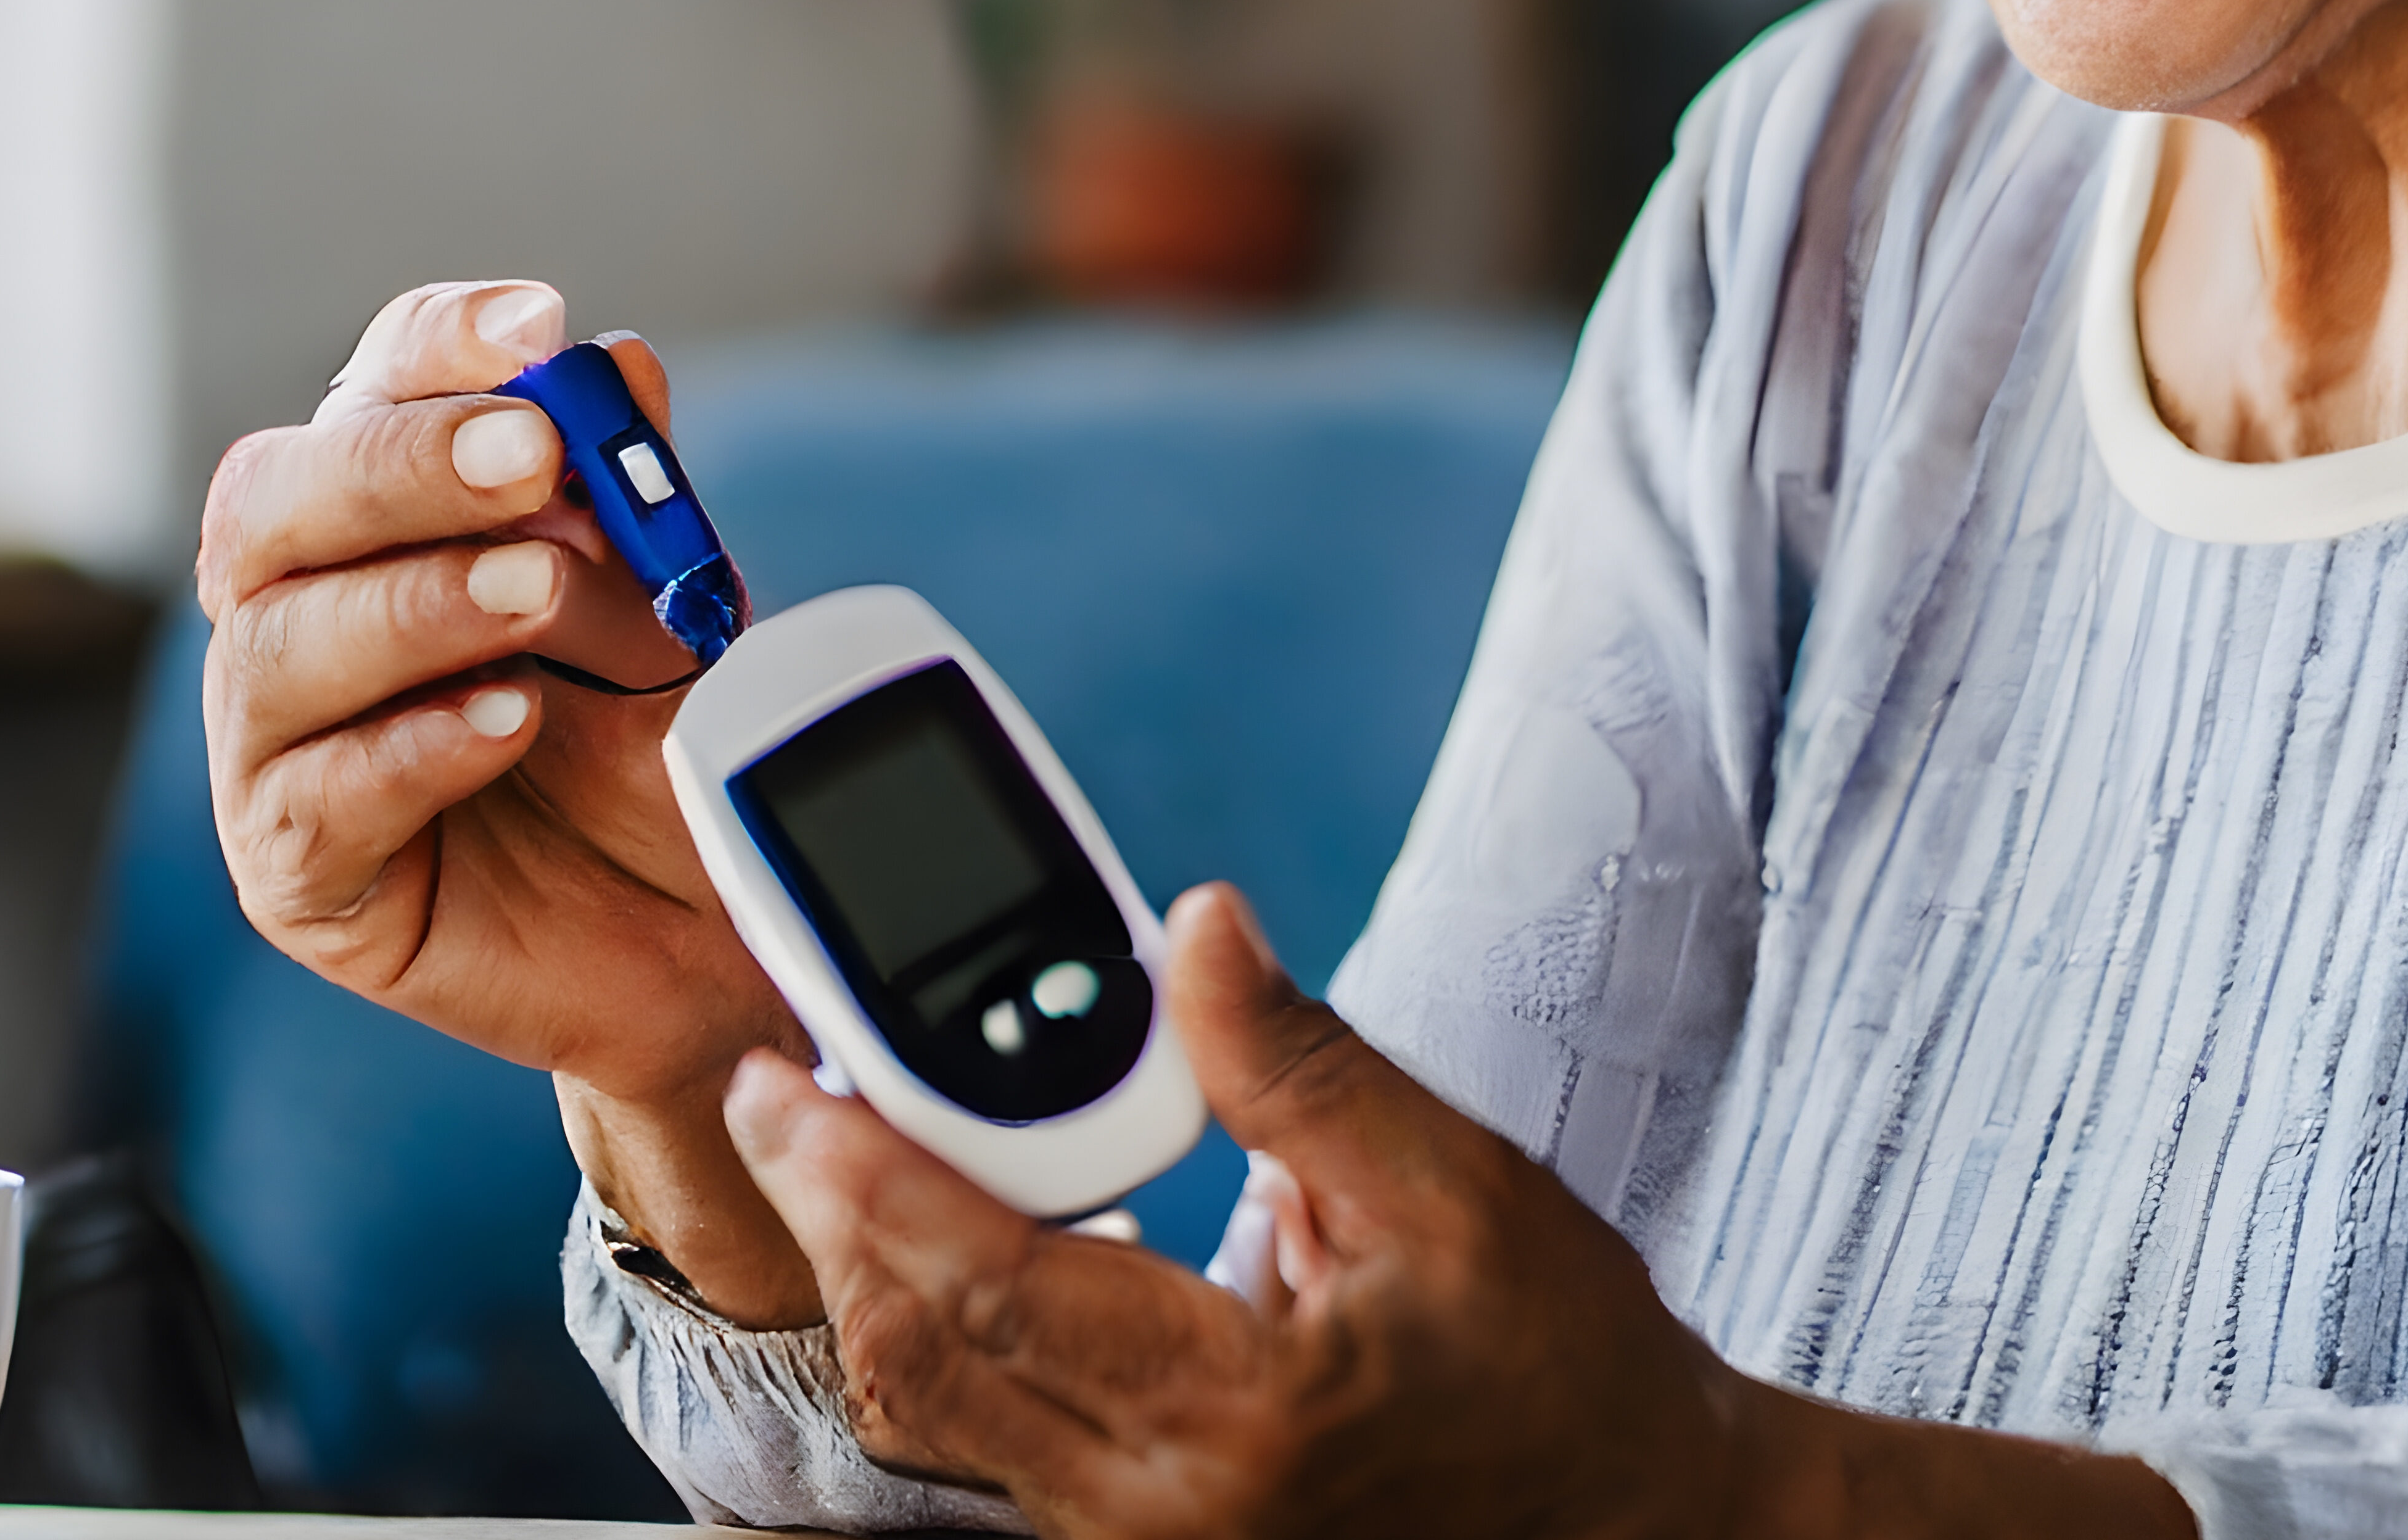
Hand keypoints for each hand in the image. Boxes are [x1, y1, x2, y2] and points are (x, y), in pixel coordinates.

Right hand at [196, 279, 810, 1303]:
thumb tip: (620, 365)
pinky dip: (413, 746)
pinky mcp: (297, 873)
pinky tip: (509, 720)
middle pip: (278, 499)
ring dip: (414, 604)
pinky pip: (315, 797)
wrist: (703, 936)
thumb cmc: (660, 746)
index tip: (540, 323)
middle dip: (405, 463)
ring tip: (535, 594)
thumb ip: (635, 500)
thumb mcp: (672, 606)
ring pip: (278, 645)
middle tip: (531, 450)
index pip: (373, 389)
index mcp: (381, 514)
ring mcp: (277, 744)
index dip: (442, 346)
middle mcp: (298, 607)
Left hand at [729, 886, 2191, 1539]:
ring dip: (871, 1278)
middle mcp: (1159, 1504)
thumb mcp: (1456, 1186)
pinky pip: (988, 1441)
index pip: (993, 1286)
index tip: (789, 1083)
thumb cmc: (1557, 1359)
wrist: (1625, 1513)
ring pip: (934, 1413)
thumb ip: (1302, 1064)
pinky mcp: (1139, 1536)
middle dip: (827, 1219)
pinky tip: (944, 1235)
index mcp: (1235, 1411)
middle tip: (782, 1093)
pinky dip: (942, 1330)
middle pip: (919, 1360)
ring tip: (843, 1147)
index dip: (867, 1180)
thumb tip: (1195, 929)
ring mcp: (1140, 1539)